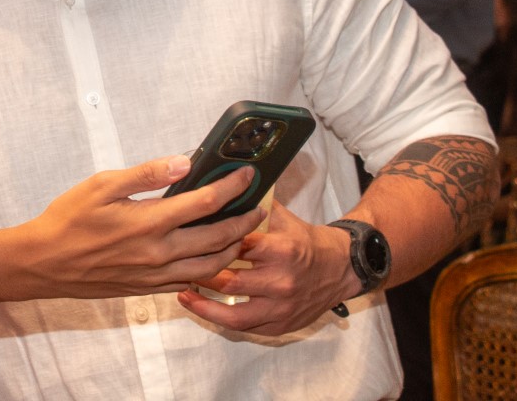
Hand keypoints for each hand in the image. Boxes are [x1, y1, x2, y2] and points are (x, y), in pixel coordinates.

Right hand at [12, 159, 263, 301]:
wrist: (46, 263)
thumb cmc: (69, 219)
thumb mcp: (102, 184)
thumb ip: (146, 173)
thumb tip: (184, 162)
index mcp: (150, 222)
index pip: (205, 202)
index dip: (232, 187)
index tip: (248, 175)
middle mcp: (160, 252)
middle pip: (219, 237)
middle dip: (246, 220)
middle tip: (260, 206)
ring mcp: (157, 275)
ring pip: (212, 266)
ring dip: (235, 248)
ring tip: (245, 232)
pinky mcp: (150, 289)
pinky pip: (191, 281)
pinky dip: (211, 269)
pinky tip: (214, 256)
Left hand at [176, 202, 358, 335]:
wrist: (338, 268)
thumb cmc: (303, 240)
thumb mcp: (282, 217)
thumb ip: (252, 205)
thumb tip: (219, 188)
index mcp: (280, 249)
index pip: (236, 247)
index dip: (208, 244)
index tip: (187, 240)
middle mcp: (281, 281)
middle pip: (229, 281)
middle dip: (201, 275)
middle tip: (177, 268)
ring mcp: (281, 307)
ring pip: (233, 314)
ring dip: (204, 306)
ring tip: (183, 294)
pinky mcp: (280, 325)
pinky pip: (245, 328)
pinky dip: (221, 320)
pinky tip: (204, 309)